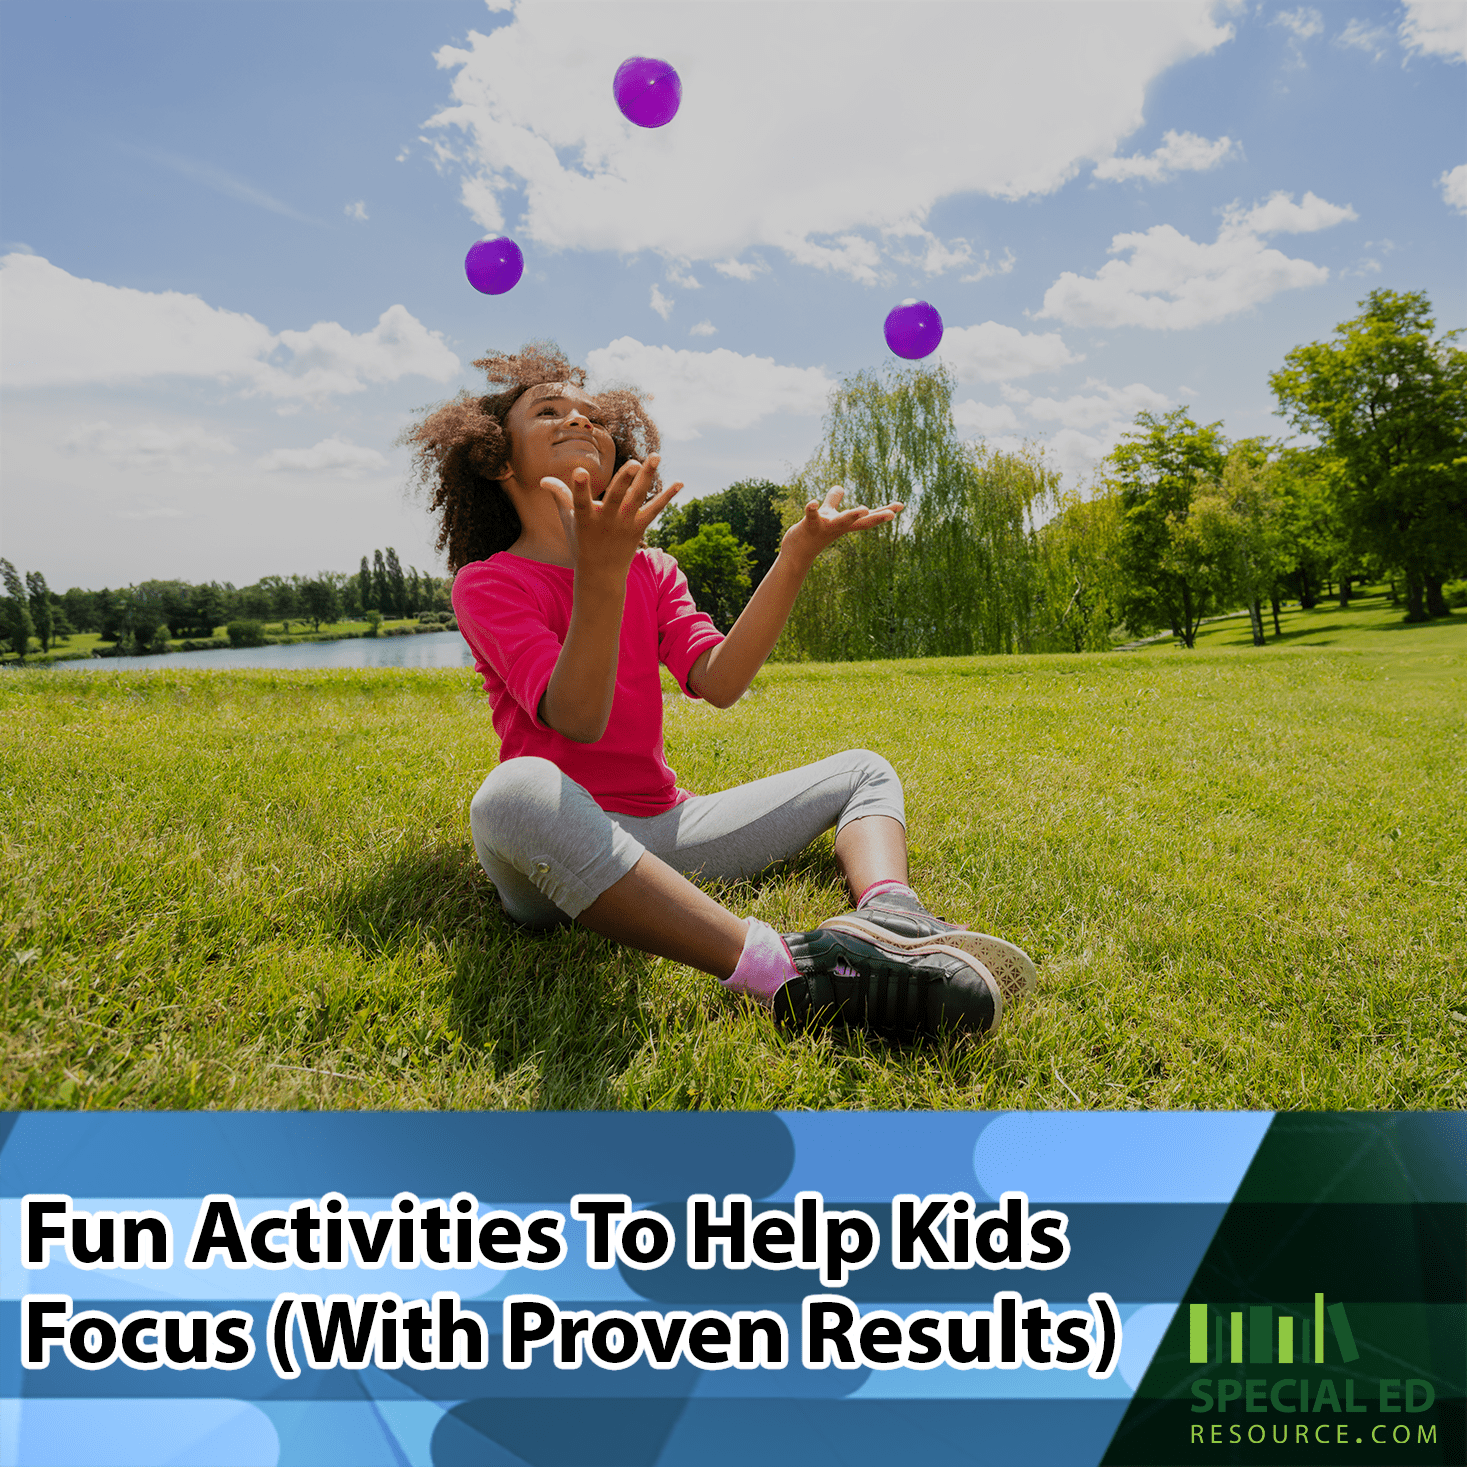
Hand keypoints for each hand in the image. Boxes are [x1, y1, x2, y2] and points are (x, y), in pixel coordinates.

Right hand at [542, 454, 681, 576]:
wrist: (601, 573)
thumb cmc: (581, 542)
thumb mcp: (568, 521)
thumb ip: (560, 497)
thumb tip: (544, 479)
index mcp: (585, 519)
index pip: (580, 502)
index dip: (579, 487)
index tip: (579, 471)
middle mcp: (607, 521)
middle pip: (617, 498)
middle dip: (625, 480)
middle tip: (634, 462)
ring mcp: (625, 524)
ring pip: (638, 497)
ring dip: (647, 477)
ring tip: (655, 456)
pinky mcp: (640, 527)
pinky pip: (655, 509)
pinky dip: (668, 496)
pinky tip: (680, 482)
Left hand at [781, 486, 902, 563]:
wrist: (796, 553)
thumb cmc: (812, 533)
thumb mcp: (826, 514)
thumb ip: (833, 500)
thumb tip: (840, 487)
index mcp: (845, 523)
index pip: (867, 518)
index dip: (884, 511)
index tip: (901, 506)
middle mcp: (838, 527)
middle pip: (860, 523)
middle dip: (876, 517)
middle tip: (893, 514)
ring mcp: (825, 528)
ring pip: (840, 522)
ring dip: (852, 515)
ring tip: (864, 508)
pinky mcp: (809, 526)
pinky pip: (811, 517)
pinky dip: (811, 509)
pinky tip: (812, 502)